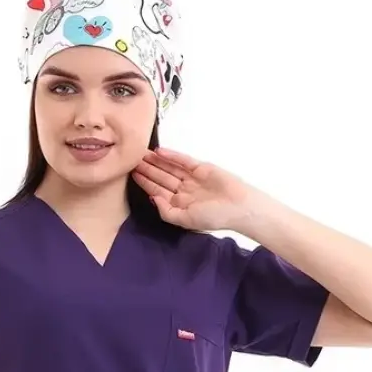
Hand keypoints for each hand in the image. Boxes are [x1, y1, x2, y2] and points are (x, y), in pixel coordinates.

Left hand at [131, 147, 258, 231]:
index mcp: (179, 204)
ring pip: (170, 168)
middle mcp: (183, 190)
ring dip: (157, 161)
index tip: (133, 174)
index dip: (146, 183)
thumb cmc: (213, 217)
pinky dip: (172, 156)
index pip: (158, 191)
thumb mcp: (185, 220)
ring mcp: (192, 178)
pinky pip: (183, 160)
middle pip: (161, 177)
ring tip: (142, 153)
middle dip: (148, 169)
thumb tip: (152, 199)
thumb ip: (167, 212)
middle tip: (132, 159)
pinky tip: (159, 151)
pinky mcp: (201, 167)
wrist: (238, 206)